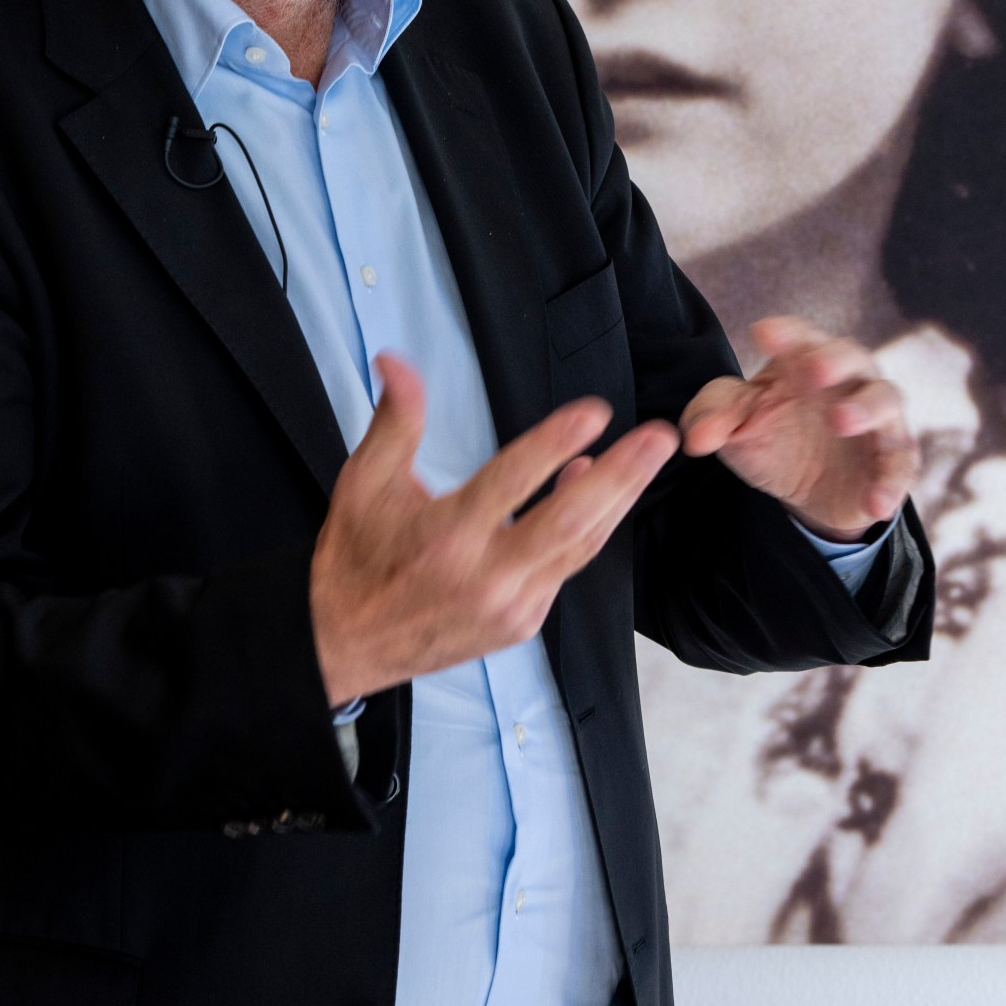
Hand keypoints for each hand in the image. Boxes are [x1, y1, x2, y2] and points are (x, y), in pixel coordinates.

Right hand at [309, 353, 679, 702]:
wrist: (346, 645)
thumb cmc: (356, 556)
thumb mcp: (364, 483)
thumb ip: (394, 421)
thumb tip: (398, 360)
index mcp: (444, 538)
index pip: (511, 482)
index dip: (554, 443)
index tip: (594, 411)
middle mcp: (484, 577)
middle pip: (569, 522)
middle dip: (622, 476)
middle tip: (660, 437)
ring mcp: (510, 607)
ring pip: (580, 547)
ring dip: (619, 498)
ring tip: (650, 454)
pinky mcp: (522, 624)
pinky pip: (567, 568)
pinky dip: (588, 529)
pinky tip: (599, 491)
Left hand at [679, 316, 916, 542]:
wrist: (805, 490)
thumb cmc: (772, 435)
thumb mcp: (735, 423)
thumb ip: (711, 416)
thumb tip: (696, 438)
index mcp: (806, 360)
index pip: (801, 337)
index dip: (786, 333)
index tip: (762, 333)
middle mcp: (849, 381)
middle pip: (852, 357)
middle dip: (834, 360)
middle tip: (812, 370)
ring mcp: (876, 420)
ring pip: (885, 401)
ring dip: (866, 408)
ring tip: (841, 421)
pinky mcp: (892, 462)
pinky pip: (899, 468)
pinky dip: (890, 484)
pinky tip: (875, 503)